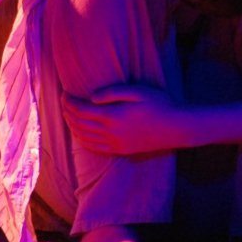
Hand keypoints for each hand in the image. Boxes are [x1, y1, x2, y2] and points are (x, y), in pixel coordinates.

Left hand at [62, 85, 189, 155]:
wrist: (177, 128)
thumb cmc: (160, 104)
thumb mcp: (138, 91)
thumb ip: (113, 93)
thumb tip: (92, 98)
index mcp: (114, 116)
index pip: (82, 110)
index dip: (69, 102)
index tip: (64, 93)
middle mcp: (111, 133)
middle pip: (80, 124)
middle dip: (67, 113)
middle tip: (63, 102)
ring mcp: (116, 144)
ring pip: (84, 137)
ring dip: (72, 126)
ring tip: (67, 115)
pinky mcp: (121, 150)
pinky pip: (95, 148)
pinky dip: (82, 141)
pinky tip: (80, 134)